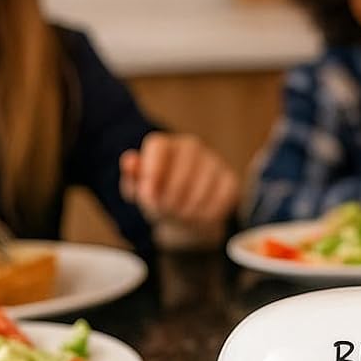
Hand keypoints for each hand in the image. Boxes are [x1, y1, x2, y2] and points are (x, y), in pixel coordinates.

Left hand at [119, 133, 239, 234]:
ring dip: (186, 211)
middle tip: (163, 211)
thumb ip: (134, 175)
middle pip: (180, 172)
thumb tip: (130, 161)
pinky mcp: (230, 181)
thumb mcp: (140, 189)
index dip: (151, 173)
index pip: (158, 147)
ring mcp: (214, 162)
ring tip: (179, 215)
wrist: (185, 213)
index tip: (147, 195)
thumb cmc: (160, 196)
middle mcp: (191, 147)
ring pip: (200, 190)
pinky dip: (206, 215)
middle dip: (169, 199)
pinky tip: (198, 216)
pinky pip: (219, 200)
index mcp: (166, 145)